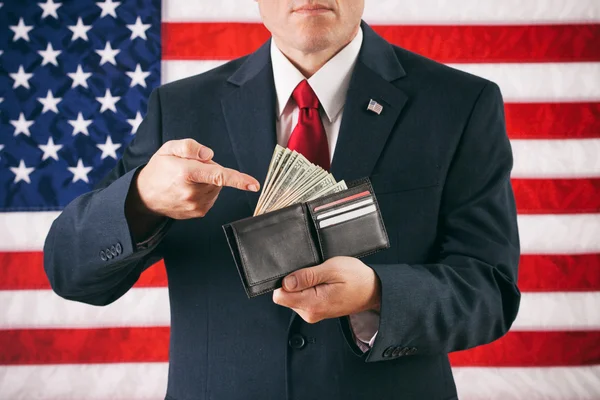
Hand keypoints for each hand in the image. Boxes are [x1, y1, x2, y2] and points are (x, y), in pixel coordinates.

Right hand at [131, 139, 259, 220]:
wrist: (145, 196)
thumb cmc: (159, 169)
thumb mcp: (169, 148)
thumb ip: (189, 146)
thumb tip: (209, 155)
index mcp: (187, 173)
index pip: (218, 175)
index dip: (239, 180)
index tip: (254, 185)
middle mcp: (193, 192)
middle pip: (218, 176)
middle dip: (209, 169)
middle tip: (189, 168)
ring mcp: (196, 205)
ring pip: (216, 187)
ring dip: (207, 181)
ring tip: (187, 180)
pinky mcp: (199, 212)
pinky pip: (212, 197)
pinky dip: (205, 191)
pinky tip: (189, 190)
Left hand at [273, 256, 380, 322]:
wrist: (372, 290)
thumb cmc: (356, 278)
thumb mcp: (332, 269)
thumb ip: (307, 276)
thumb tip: (286, 282)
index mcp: (312, 304)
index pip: (280, 296)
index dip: (284, 281)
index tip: (297, 272)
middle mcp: (310, 313)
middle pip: (285, 296)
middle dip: (294, 281)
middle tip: (315, 273)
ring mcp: (312, 313)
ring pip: (292, 296)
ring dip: (302, 284)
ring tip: (322, 277)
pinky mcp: (315, 310)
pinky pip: (301, 297)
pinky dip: (308, 288)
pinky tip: (322, 283)